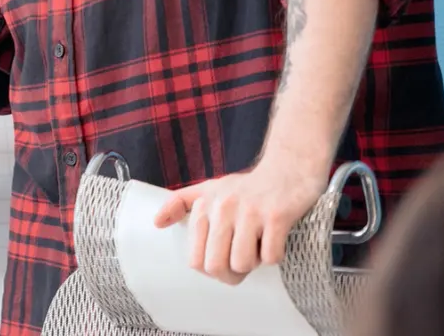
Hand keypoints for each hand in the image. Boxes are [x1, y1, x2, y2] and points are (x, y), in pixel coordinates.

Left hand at [152, 160, 326, 284]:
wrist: (287, 169)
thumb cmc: (247, 187)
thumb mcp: (209, 188)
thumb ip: (180, 203)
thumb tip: (156, 222)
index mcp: (205, 205)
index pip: (195, 259)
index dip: (211, 269)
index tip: (223, 260)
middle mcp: (224, 207)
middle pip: (216, 266)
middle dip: (231, 274)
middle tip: (243, 262)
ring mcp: (250, 212)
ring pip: (242, 264)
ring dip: (253, 263)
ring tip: (258, 246)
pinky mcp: (277, 216)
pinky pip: (270, 257)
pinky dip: (274, 256)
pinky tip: (274, 239)